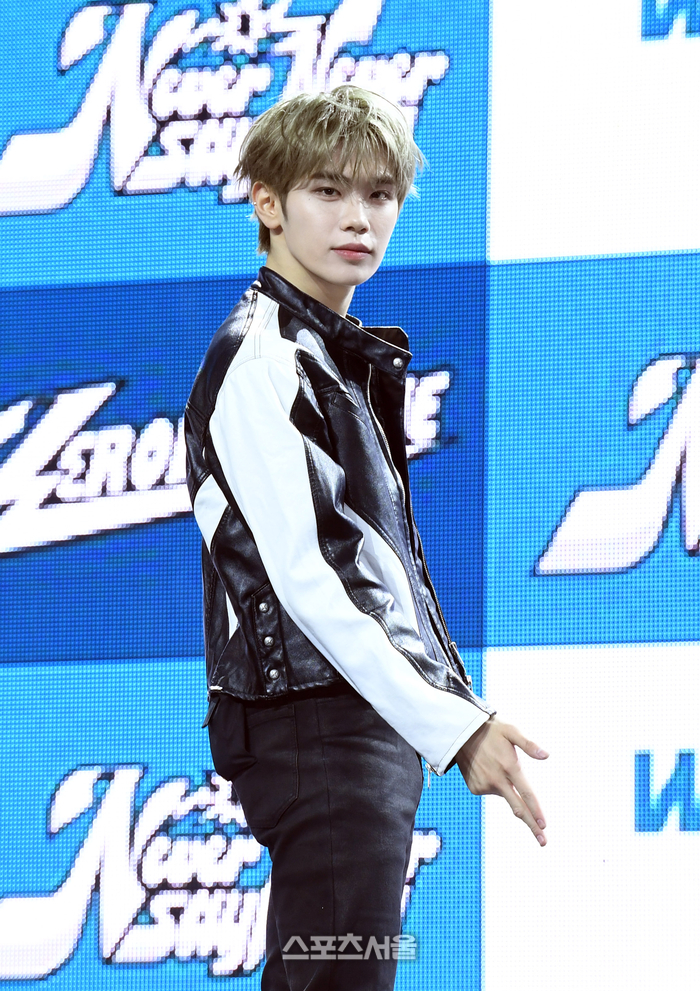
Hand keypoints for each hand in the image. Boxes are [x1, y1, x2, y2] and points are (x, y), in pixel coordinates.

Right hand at [456, 717, 548, 845]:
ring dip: (507, 787)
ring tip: (497, 764)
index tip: (544, 826)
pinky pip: (490, 790)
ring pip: (504, 794)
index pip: (527, 794)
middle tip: (544, 841)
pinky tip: (487, 768)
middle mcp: (497, 780)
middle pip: (518, 808)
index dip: (536, 811)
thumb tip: (547, 755)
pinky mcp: (475, 788)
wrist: (460, 733)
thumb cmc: (490, 730)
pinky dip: (494, 783)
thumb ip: (529, 744)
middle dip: (532, 826)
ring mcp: (485, 785)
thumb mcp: (511, 731)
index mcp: (509, 767)